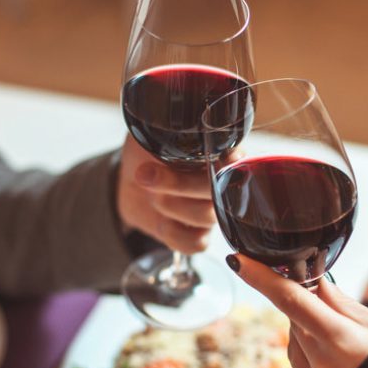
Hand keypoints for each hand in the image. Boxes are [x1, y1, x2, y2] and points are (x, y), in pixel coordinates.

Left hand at [116, 135, 215, 253]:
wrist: (130, 180)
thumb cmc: (146, 152)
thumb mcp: (153, 133)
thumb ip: (167, 130)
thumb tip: (170, 124)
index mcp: (221, 153)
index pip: (238, 160)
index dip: (224, 164)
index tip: (201, 160)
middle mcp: (223, 184)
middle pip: (221, 192)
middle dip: (180, 185)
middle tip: (147, 174)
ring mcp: (212, 211)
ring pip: (208, 216)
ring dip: (171, 206)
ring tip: (150, 193)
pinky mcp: (198, 235)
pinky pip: (197, 243)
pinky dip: (173, 233)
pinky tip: (160, 220)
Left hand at [227, 254, 367, 367]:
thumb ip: (347, 307)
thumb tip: (318, 286)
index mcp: (343, 340)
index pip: (292, 300)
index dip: (262, 277)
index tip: (238, 260)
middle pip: (296, 323)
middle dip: (312, 318)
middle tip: (342, 331)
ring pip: (293, 350)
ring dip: (310, 345)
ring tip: (346, 362)